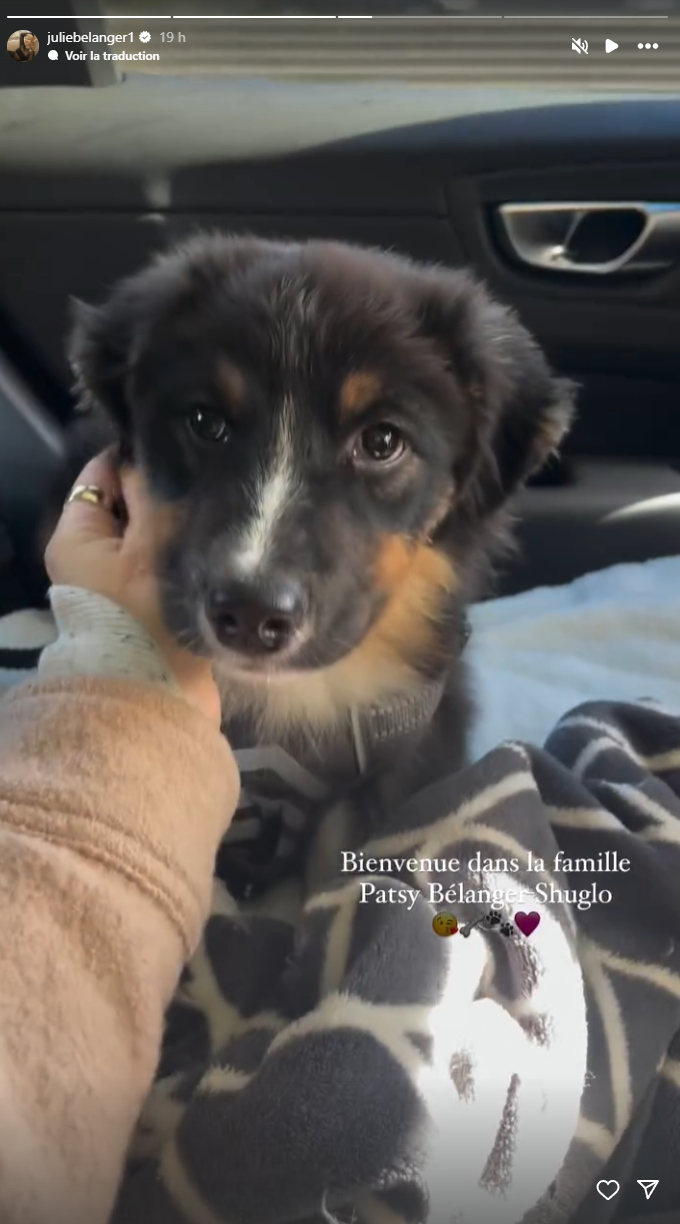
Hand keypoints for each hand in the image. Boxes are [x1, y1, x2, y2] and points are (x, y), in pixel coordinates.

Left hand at [44, 451, 220, 725]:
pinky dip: (179, 556)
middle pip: (127, 503)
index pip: (103, 470)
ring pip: (147, 535)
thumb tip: (148, 456)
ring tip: (216, 513)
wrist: (152, 700)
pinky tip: (210, 551)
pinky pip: (158, 564)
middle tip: (210, 480)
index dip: (141, 453)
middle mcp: (85, 557)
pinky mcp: (138, 608)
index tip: (186, 446)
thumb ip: (150, 492)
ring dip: (175, 527)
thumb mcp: (149, 543)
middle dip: (163, 493)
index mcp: (74, 535)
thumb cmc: (145, 616)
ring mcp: (112, 585)